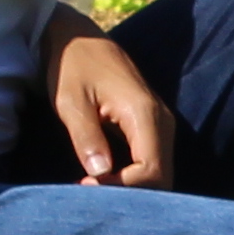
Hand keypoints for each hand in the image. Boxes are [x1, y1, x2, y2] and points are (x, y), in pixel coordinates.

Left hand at [45, 28, 173, 186]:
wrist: (78, 39)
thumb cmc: (72, 66)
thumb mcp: (70, 101)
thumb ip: (86, 137)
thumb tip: (98, 174)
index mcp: (145, 114)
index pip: (151, 171)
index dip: (122, 188)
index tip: (86, 184)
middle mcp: (163, 122)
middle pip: (161, 179)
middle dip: (129, 195)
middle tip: (88, 191)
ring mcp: (162, 125)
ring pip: (160, 175)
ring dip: (131, 189)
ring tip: (93, 186)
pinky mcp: (154, 129)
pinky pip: (152, 164)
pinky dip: (133, 179)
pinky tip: (103, 178)